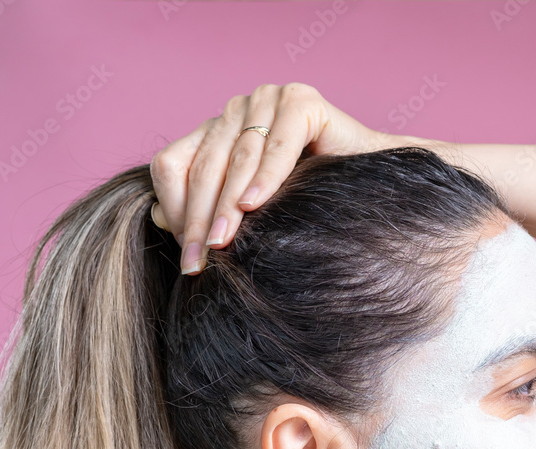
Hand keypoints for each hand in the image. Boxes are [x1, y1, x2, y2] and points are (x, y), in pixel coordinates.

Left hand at [150, 82, 392, 273]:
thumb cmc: (313, 203)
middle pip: (202, 164)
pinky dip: (266, 177)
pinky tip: (257, 206)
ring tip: (221, 243)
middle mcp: (237, 110)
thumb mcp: (251, 209)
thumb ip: (208, 207)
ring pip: (236, 157)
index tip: (185, 253)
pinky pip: (277, 144)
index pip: (174, 164)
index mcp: (216, 131)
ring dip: (227, 204)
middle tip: (198, 261)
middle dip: (197, 217)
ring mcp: (268, 99)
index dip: (173, 207)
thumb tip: (159, 219)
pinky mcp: (302, 101)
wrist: (375, 189)